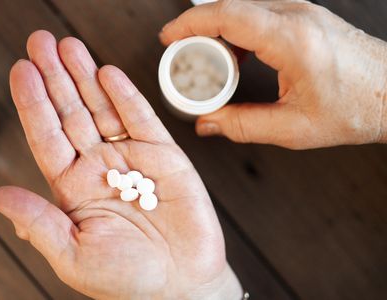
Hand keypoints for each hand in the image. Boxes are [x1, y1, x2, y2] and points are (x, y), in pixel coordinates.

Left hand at [0, 30, 241, 298]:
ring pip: (104, 109)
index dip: (34, 103)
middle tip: (42, 44)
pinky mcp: (165, 156)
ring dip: (86, 78)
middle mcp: (101, 168)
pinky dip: (126, 96)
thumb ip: (39, 223)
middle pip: (73, 114)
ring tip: (70, 48)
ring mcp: (133, 158)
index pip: (48, 137)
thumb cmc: (130, 280)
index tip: (22, 71)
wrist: (181, 284)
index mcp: (76, 189)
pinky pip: (141, 120)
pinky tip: (108, 75)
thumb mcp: (74, 256)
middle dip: (57, 77)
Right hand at [160, 0, 386, 148]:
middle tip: (182, 61)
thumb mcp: (293, 127)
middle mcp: (296, 16)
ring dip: (217, 32)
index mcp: (292, 40)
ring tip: (207, 64)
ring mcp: (301, 12)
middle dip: (197, 31)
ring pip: (242, 9)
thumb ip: (243, 125)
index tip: (168, 38)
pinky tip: (235, 57)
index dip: (189, 24)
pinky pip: (257, 14)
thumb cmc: (356, 108)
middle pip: (229, 8)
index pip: (227, 15)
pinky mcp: (303, 17)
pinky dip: (236, 32)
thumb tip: (208, 123)